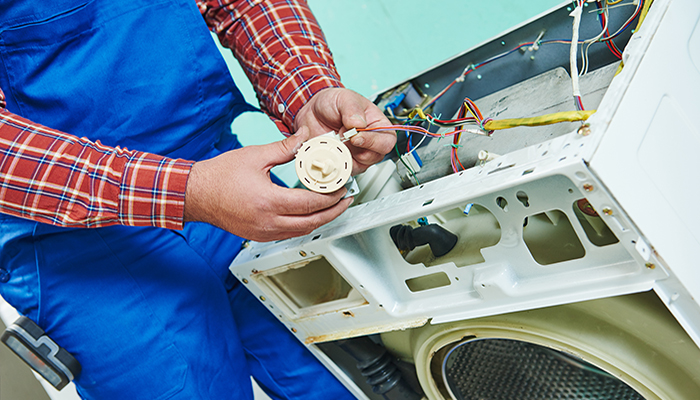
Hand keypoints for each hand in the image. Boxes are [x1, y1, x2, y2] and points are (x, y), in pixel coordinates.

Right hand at [184, 127, 351, 241]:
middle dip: (334, 212)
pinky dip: (304, 224)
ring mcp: (263, 232)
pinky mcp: (259, 235)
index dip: (331, 197)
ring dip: (321, 220)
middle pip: (312, 222)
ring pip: (302, 231)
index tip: (342, 187)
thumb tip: (305, 139)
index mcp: (269, 201)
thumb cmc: (219, 176)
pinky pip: (289, 234)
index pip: (311, 204)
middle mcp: (268, 222)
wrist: (195, 194)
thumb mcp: (255, 155)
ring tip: (333, 206)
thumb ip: (285, 148)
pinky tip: (310, 213)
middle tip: (346, 199)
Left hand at [294, 88, 394, 173]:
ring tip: (331, 140)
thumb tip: (359, 124)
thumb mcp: (345, 98)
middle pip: (373, 158)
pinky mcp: (342, 162)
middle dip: (355, 150)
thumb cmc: (334, 103)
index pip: (386, 141)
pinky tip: (326, 148)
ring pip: (356, 167)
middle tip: (341, 138)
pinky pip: (340, 170)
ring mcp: (355, 155)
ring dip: (341, 156)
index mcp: (377, 126)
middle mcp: (369, 143)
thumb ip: (353, 109)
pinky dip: (331, 161)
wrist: (313, 111)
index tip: (356, 137)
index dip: (373, 142)